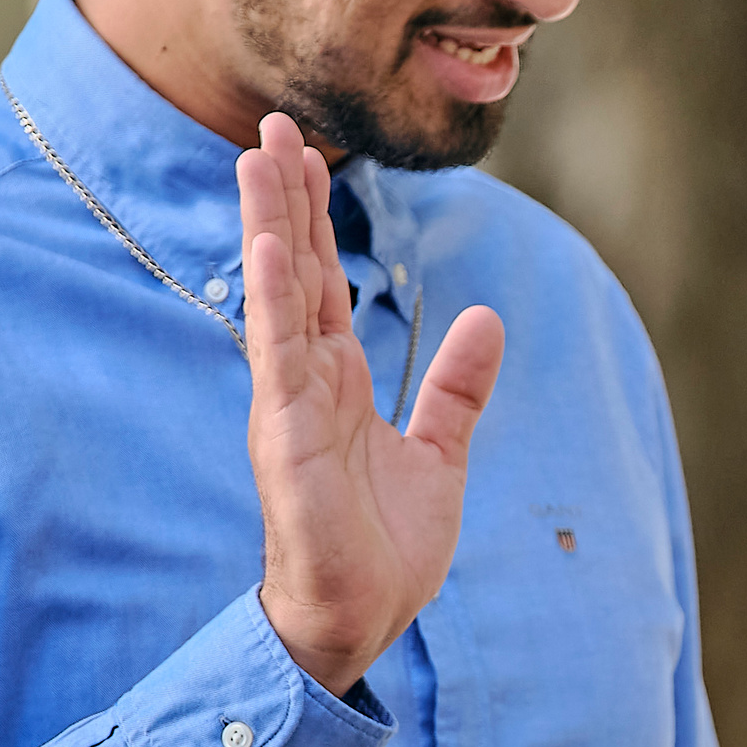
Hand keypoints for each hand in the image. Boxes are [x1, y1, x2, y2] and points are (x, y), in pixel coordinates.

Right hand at [239, 114, 505, 695]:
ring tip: (258, 158)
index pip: (322, 284)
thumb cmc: (385, 551)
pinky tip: (265, 249)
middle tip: (271, 126)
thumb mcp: (439, 454)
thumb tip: (488, 317)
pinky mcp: (286, 438)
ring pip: (277, 297)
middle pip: (292, 271)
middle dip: (283, 200)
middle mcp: (306, 384)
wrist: (361, 620)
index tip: (309, 157)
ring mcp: (290, 406)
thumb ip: (458, 388)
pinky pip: (278, 357)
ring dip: (267, 226)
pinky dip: (272, 302)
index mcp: (338, 384)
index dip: (314, 220)